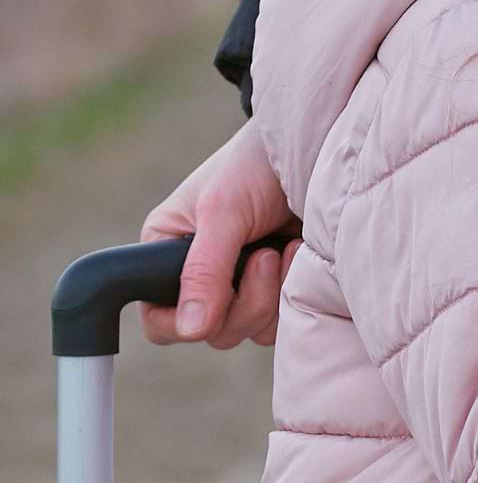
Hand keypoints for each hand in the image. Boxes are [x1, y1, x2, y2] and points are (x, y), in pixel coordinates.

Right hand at [138, 118, 297, 348]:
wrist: (314, 151)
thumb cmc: (256, 167)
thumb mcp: (223, 212)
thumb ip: (204, 271)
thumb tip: (190, 330)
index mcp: (165, 253)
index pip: (158, 319)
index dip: (183, 322)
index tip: (216, 299)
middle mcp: (198, 275)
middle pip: (211, 331)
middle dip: (245, 301)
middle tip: (265, 255)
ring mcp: (239, 284)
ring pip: (249, 329)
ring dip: (272, 295)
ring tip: (285, 248)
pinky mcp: (276, 287)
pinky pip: (280, 321)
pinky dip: (292, 293)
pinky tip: (299, 252)